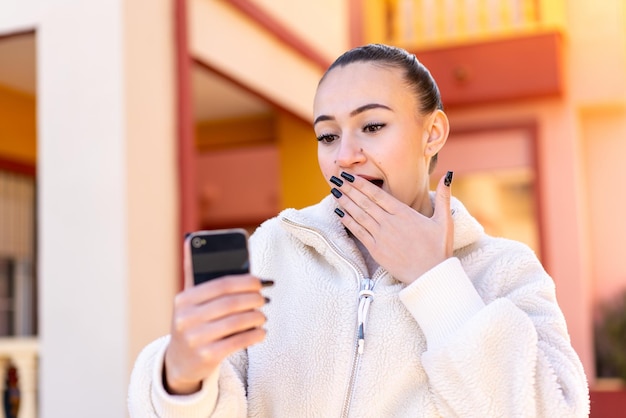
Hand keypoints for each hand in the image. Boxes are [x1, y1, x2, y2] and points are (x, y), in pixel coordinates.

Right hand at [163, 242, 267, 394]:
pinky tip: (261, 332)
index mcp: (184, 299)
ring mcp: (195, 339)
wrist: (179, 362)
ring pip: (236, 323)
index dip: (245, 282)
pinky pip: (238, 342)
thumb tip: (190, 239)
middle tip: (265, 298)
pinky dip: (254, 335)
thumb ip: (195, 273)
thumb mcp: (189, 300)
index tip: (260, 282)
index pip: (221, 284)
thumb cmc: (191, 323)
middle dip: (253, 299)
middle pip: (231, 303)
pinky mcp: (206, 357)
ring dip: (256, 317)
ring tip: (263, 316)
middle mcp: (186, 319)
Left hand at [332, 172, 453, 283]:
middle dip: (348, 189)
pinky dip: (348, 222)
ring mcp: (381, 236)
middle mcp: (390, 223)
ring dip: (345, 203)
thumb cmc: (439, 249)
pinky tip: (339, 213)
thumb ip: (443, 197)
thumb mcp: (444, 220)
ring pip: (359, 215)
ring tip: (334, 192)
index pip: (377, 194)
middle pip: (364, 202)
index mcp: (404, 213)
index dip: (361, 184)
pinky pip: (359, 232)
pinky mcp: (376, 250)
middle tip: (335, 178)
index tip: (349, 176)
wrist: (431, 275)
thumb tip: (448, 175)